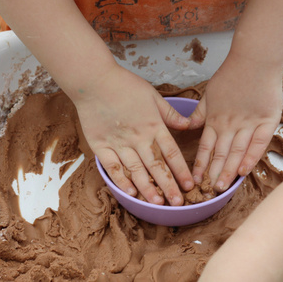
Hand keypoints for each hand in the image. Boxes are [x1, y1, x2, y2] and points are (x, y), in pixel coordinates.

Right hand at [74, 65, 194, 205]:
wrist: (94, 80)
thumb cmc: (125, 84)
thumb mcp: (153, 95)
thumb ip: (170, 114)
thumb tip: (188, 125)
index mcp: (154, 125)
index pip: (171, 152)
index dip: (181, 170)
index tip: (189, 185)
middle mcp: (139, 137)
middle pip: (156, 166)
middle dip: (168, 186)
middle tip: (177, 203)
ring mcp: (119, 143)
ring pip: (136, 171)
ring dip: (148, 189)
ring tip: (158, 203)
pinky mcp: (100, 145)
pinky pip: (113, 167)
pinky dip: (122, 181)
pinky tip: (131, 193)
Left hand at [188, 55, 282, 191]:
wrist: (255, 60)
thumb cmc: (232, 74)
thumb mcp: (209, 93)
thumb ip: (200, 112)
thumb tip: (188, 126)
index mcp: (215, 119)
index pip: (206, 147)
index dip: (201, 164)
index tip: (195, 180)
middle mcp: (230, 125)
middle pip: (221, 153)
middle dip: (214, 173)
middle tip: (208, 191)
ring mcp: (248, 124)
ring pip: (236, 152)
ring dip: (229, 170)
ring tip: (222, 187)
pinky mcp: (266, 121)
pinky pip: (257, 144)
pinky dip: (251, 158)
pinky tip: (244, 172)